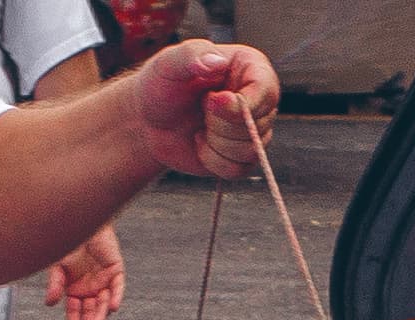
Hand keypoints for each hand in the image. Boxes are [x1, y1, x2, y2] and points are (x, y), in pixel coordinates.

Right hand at [47, 224, 127, 319]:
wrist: (81, 223)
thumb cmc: (67, 244)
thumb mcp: (57, 267)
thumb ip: (55, 284)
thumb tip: (49, 303)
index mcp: (75, 291)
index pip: (74, 312)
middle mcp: (90, 290)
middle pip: (90, 312)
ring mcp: (104, 282)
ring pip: (104, 303)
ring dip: (101, 315)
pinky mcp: (116, 272)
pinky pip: (118, 288)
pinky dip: (116, 297)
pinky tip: (113, 308)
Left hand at [127, 41, 278, 178]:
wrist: (148, 119)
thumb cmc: (160, 84)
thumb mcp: (169, 62)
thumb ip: (192, 54)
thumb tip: (217, 61)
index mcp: (250, 67)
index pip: (266, 91)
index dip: (241, 104)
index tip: (210, 101)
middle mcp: (258, 98)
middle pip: (258, 125)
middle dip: (220, 124)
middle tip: (200, 108)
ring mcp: (252, 129)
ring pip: (250, 151)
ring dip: (215, 144)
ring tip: (199, 126)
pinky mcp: (242, 156)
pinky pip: (239, 169)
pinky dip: (213, 161)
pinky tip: (201, 143)